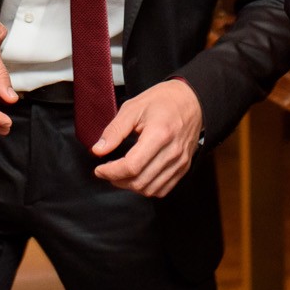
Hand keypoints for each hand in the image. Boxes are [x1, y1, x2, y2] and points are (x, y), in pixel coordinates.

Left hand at [91, 79, 204, 196]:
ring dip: (130, 186)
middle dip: (117, 180)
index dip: (111, 172)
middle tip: (107, 171)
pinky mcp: (184, 167)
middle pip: (140, 181)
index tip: (100, 169)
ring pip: (151, 189)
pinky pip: (163, 189)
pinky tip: (137, 177)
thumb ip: (115, 130)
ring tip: (120, 174)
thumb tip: (99, 150)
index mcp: (159, 134)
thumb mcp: (133, 107)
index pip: (132, 166)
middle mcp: (172, 151)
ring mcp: (180, 161)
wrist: (191, 100)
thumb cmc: (163, 100)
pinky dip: (146, 188)